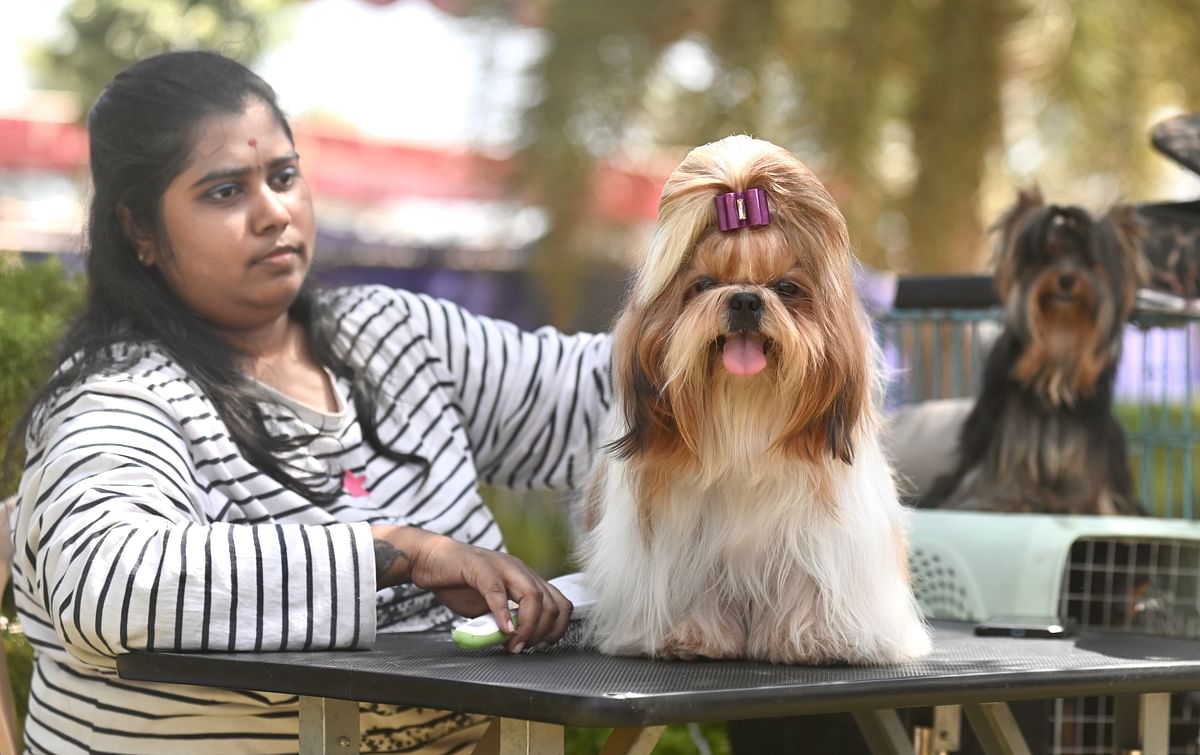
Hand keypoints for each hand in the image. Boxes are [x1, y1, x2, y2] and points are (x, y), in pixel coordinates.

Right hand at [371, 526, 571, 652]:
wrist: (431, 560)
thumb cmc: (460, 583)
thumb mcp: (488, 607)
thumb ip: (504, 621)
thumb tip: (515, 643)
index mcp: (526, 578)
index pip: (559, 602)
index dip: (557, 627)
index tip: (543, 644)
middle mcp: (519, 570)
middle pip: (549, 602)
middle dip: (542, 631)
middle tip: (523, 647)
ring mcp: (501, 566)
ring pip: (532, 596)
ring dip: (527, 625)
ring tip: (513, 643)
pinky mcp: (479, 567)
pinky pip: (497, 591)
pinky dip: (503, 613)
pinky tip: (502, 628)